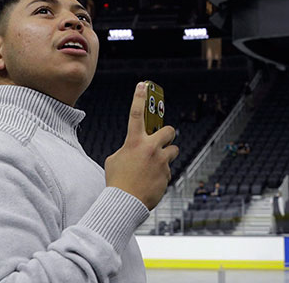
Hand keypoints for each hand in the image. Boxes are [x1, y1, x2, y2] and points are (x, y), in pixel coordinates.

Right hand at [105, 82, 178, 209]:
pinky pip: (168, 169)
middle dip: (168, 134)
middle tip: (163, 139)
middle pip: (169, 131)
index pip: (136, 114)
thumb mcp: (115, 160)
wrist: (125, 203)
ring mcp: (161, 161)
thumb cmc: (117, 181)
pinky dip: (162, 174)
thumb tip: (136, 149)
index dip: (139, 97)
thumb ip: (127, 150)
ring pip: (173, 150)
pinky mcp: (167, 174)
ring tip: (155, 165)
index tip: (143, 85)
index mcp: (133, 142)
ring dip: (167, 155)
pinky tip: (151, 182)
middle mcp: (150, 148)